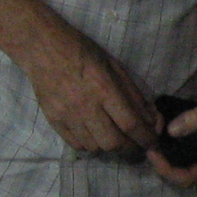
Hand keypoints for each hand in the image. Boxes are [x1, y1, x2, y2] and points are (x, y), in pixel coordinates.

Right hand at [19, 21, 156, 156]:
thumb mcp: (115, 66)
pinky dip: (91, 146)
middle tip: (136, 146)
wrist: (42, 47)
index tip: (153, 144)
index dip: (146, 139)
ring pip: (95, 148)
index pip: (131, 124)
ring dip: (110, 147)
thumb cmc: (83, 52)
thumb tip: (151, 120)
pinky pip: (77, 145)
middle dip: (130, 149)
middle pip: (113, 143)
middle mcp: (86, 106)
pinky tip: (95, 135)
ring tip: (114, 137)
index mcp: (104, 88)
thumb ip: (134, 94)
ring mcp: (67, 116)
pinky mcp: (53, 121)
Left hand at [150, 77, 196, 189]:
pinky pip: (175, 144)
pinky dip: (164, 138)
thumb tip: (171, 131)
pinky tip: (158, 124)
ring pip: (174, 158)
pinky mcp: (192, 135)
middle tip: (149, 141)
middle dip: (161, 160)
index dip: (167, 170)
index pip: (187, 177)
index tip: (153, 152)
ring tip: (152, 132)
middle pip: (177, 171)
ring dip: (161, 149)